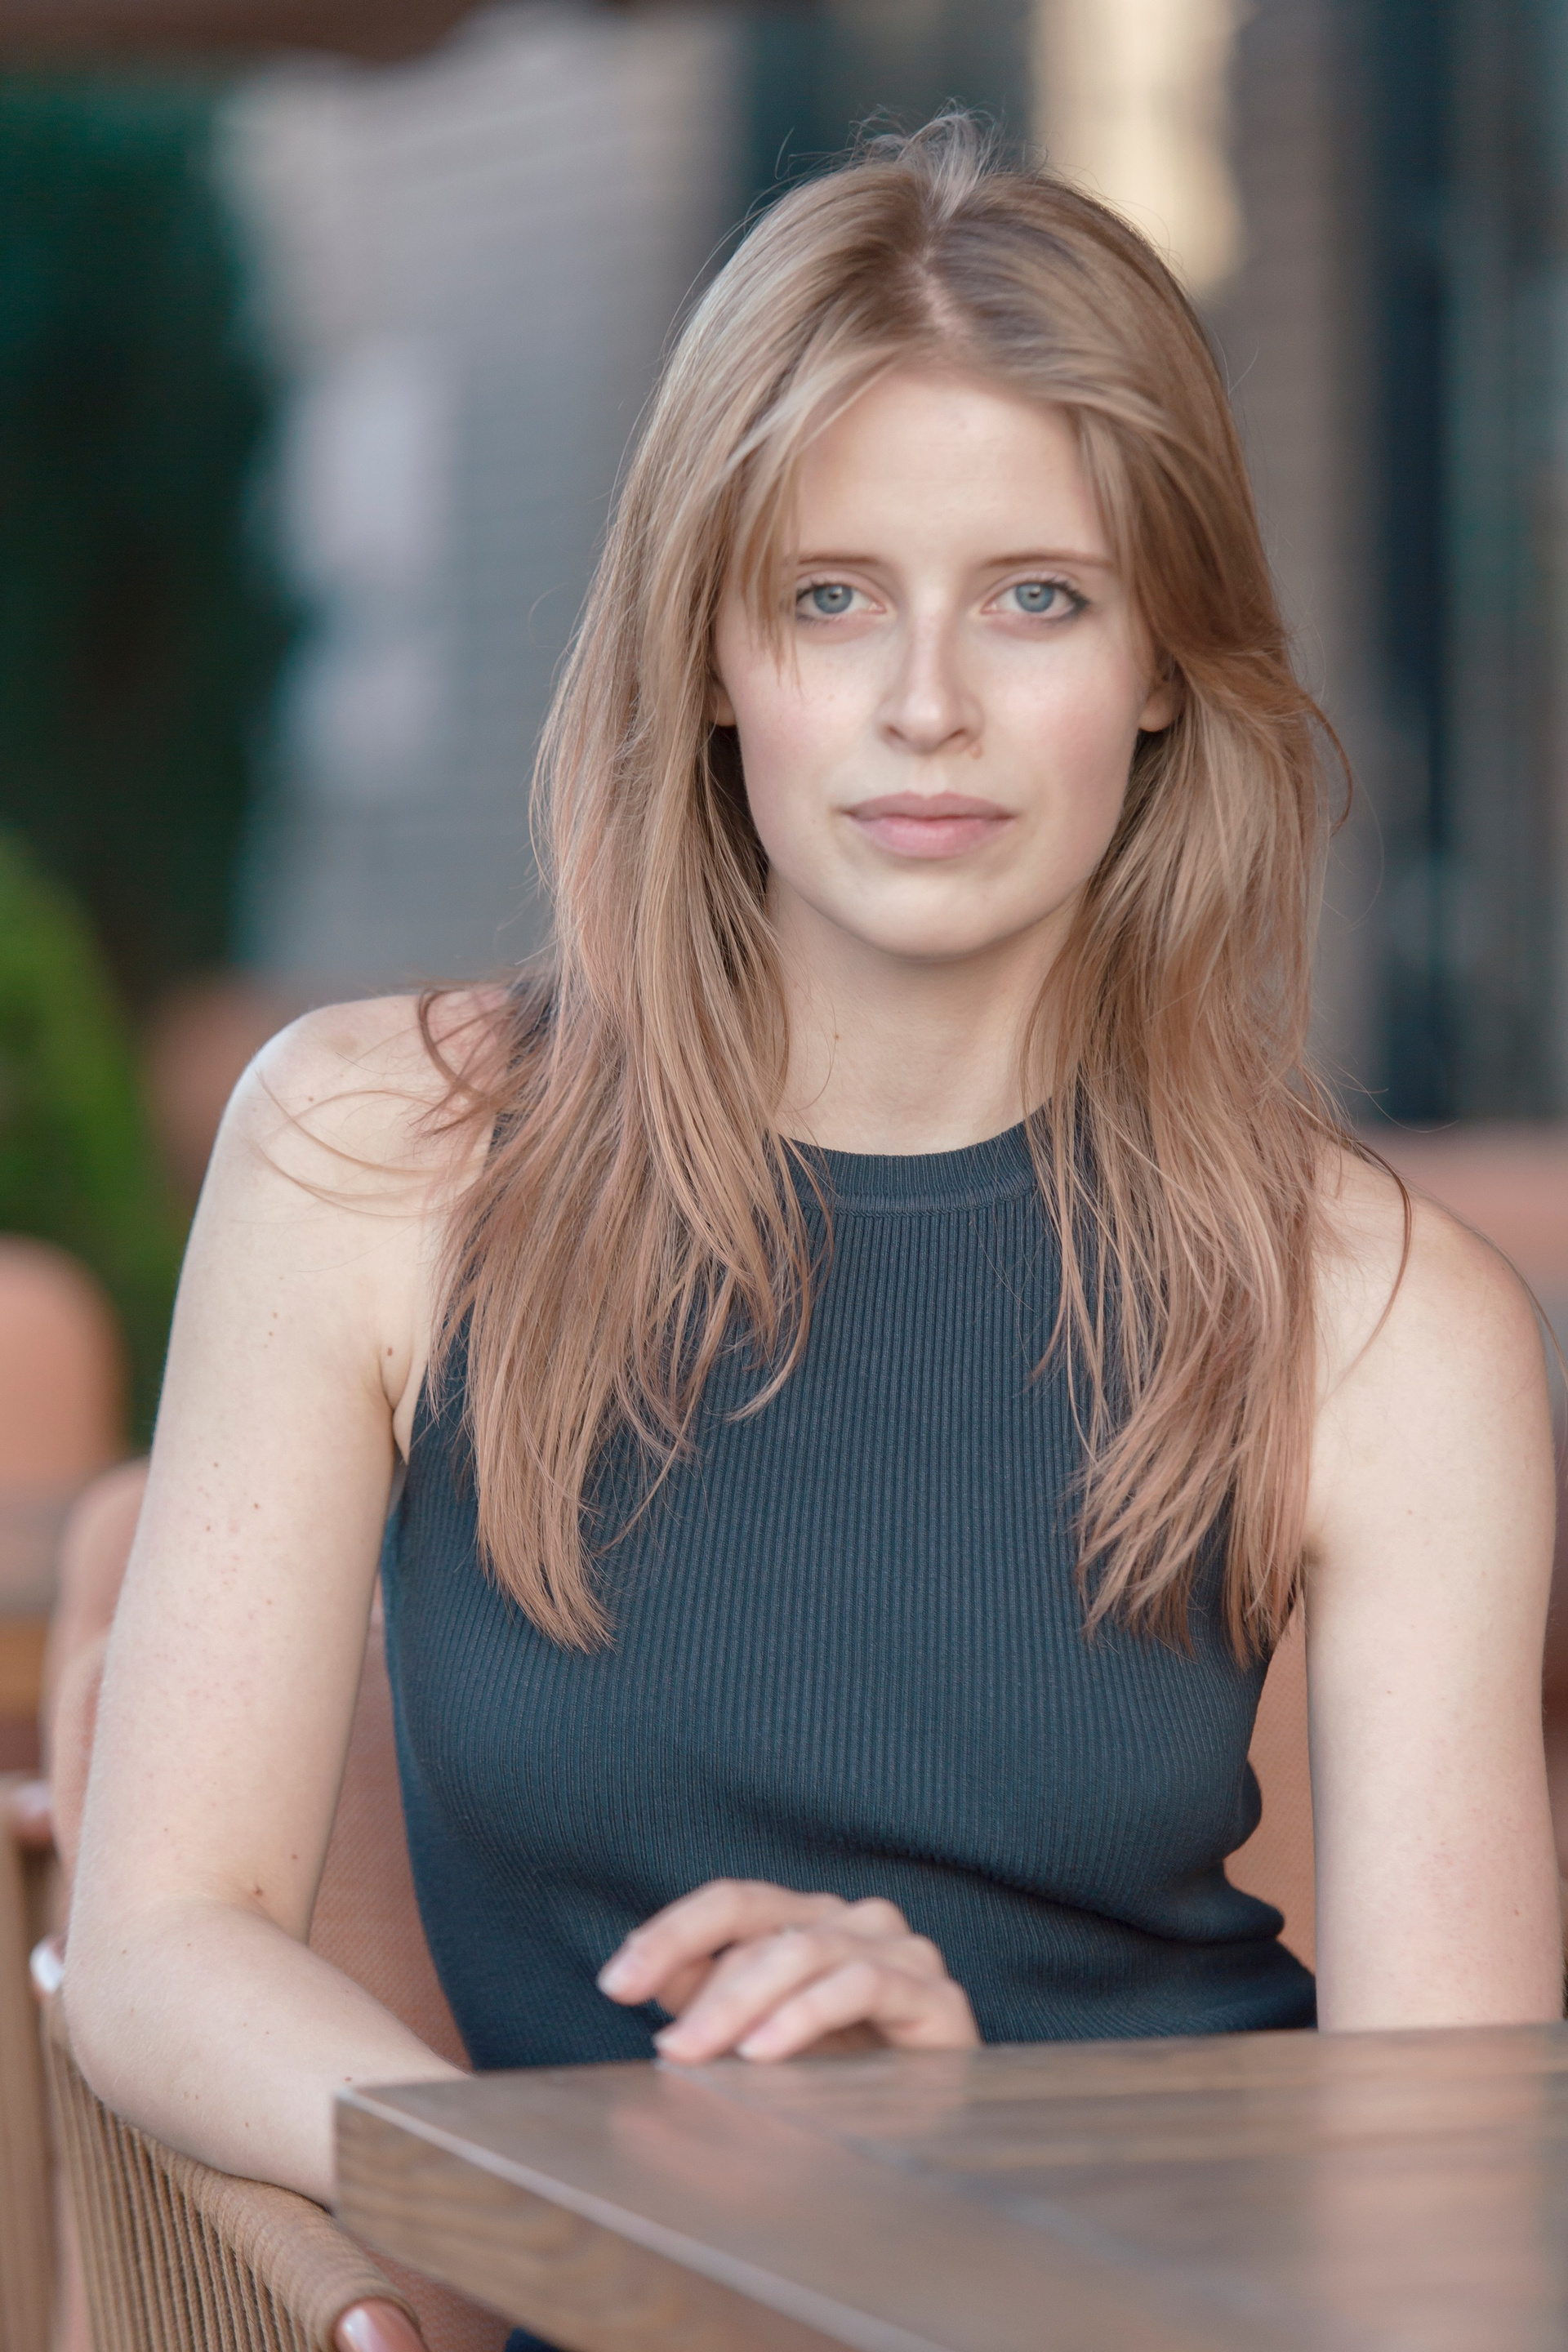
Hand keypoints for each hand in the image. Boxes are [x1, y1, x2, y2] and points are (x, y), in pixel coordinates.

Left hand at [596, 1879, 979, 2062]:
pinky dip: (805, 2013)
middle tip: (667, 2047)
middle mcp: (855, 1921)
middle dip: (704, 1989)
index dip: (670, 1935)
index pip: (733, 1903)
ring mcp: (900, 1952)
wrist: (937, 2136)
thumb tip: (642, 1980)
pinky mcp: (936, 1996)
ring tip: (701, 2052)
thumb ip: (707, 2001)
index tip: (615, 1982)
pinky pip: (862, 1983)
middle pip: (764, 1929)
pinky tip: (765, 2050)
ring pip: (805, 1950)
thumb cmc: (842, 2080)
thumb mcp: (759, 2040)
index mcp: (810, 1919)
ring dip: (742, 2003)